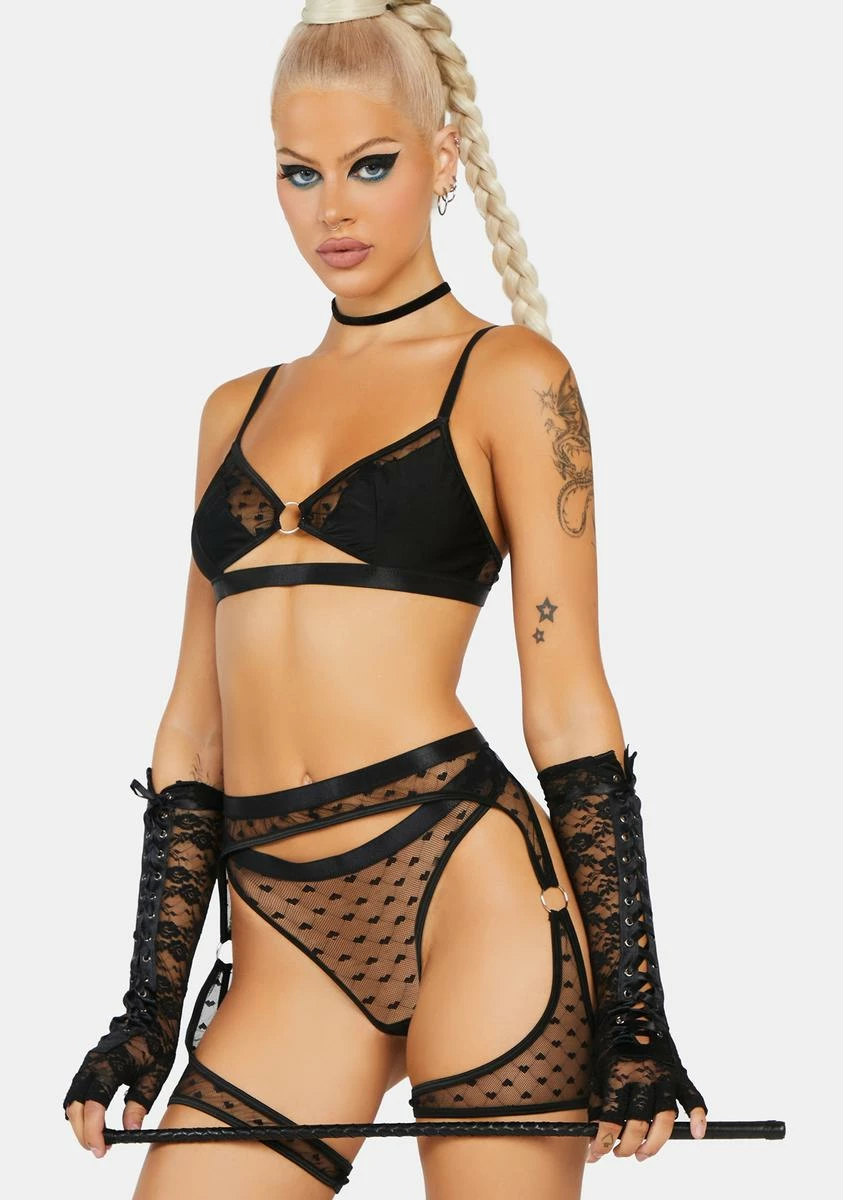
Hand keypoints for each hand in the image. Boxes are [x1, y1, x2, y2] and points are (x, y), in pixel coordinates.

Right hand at [62, 1025, 175, 1154]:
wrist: (154, 1017)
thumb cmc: (157, 1043)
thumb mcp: (155, 1075)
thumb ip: (140, 1103)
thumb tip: (130, 1131)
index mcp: (110, 1066)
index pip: (93, 1106)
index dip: (94, 1131)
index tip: (101, 1149)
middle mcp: (93, 1064)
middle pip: (75, 1106)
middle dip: (83, 1132)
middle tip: (99, 1150)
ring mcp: (88, 1063)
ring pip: (72, 1100)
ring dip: (80, 1123)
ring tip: (98, 1140)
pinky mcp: (89, 1065)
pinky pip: (76, 1092)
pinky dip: (80, 1110)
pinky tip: (94, 1122)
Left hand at [585, 1048, 707, 1163]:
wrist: (632, 1008)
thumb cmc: (611, 1041)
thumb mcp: (597, 1069)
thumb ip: (598, 1103)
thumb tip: (595, 1136)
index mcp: (618, 1074)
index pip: (611, 1118)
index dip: (602, 1142)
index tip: (596, 1155)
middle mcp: (642, 1076)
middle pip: (639, 1123)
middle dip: (627, 1146)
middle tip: (620, 1154)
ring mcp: (663, 1075)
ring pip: (664, 1118)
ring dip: (655, 1143)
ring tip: (643, 1154)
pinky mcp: (679, 1073)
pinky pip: (693, 1097)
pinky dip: (699, 1117)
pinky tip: (696, 1133)